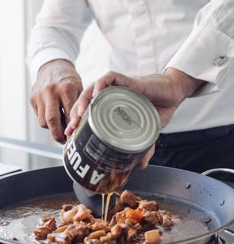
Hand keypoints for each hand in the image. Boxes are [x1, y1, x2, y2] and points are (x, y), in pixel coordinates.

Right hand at [30, 59, 82, 142]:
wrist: (52, 66)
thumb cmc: (69, 81)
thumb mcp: (79, 90)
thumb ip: (79, 108)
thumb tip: (79, 129)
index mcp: (66, 88)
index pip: (69, 115)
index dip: (72, 128)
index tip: (75, 137)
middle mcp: (51, 91)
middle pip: (52, 120)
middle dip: (58, 135)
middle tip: (64, 141)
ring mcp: (39, 95)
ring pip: (43, 121)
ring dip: (51, 128)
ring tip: (59, 129)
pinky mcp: (32, 98)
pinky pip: (39, 116)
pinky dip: (46, 121)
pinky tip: (53, 118)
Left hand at [65, 68, 204, 166]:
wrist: (173, 94)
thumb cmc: (156, 110)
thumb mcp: (147, 132)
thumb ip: (143, 148)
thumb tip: (141, 165)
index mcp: (110, 109)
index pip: (87, 114)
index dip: (77, 124)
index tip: (70, 136)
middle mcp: (110, 98)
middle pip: (85, 103)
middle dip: (75, 115)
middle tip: (71, 129)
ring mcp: (116, 88)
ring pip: (92, 90)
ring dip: (83, 101)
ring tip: (79, 115)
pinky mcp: (125, 79)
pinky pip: (108, 78)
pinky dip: (100, 85)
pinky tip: (95, 94)